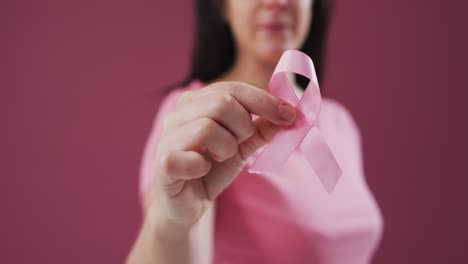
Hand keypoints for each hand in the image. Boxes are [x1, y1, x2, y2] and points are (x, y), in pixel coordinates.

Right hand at [150, 82, 295, 232]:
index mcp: (196, 102)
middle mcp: (178, 113)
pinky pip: (189, 157)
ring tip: (221, 158)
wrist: (187, 203)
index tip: (289, 115)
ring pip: (207, 127)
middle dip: (243, 127)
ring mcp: (167, 137)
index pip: (233, 89)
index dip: (264, 101)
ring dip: (226, 148)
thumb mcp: (242, 147)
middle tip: (240, 144)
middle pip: (222, 104)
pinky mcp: (163, 163)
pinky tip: (203, 170)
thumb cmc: (212, 168)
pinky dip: (204, 166)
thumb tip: (288, 114)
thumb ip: (261, 130)